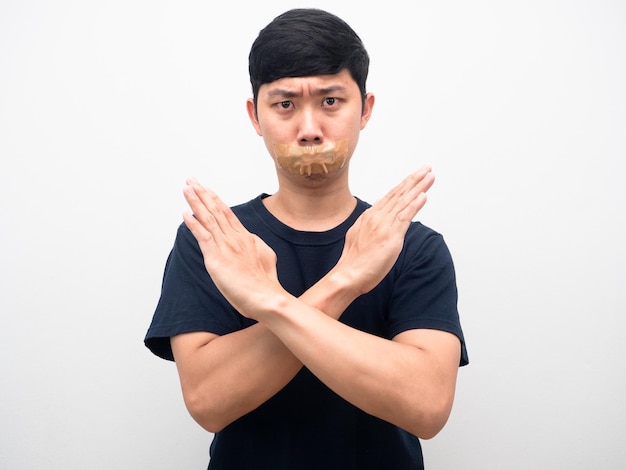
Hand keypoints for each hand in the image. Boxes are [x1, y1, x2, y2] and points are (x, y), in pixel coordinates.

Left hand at [182, 179, 281, 315]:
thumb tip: (251, 239)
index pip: (227, 213)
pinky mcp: (217, 258)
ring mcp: (226, 246)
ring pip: (208, 218)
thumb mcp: (266, 257)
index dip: (215, 200)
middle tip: (192, 179)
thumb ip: (256, 245)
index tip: (206, 189)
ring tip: (187, 188)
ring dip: (196, 202)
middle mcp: (235, 237)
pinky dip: (193, 224)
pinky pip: (203, 236)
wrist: (267, 297)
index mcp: (246, 237)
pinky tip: (185, 214)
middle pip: (216, 210)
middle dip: (202, 193)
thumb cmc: (266, 283)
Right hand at [333, 166, 434, 294]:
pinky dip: (414, 205)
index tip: (415, 175)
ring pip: (404, 202)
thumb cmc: (353, 261)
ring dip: (418, 187)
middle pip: (399, 194)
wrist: (347, 275)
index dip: (404, 184)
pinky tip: (423, 196)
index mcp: (370, 216)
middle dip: (414, 179)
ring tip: (429, 176)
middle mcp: (377, 217)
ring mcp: (384, 226)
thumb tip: (378, 210)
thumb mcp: (359, 235)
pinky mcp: (391, 237)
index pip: (390, 196)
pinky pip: (405, 217)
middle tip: (427, 168)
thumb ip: (370, 222)